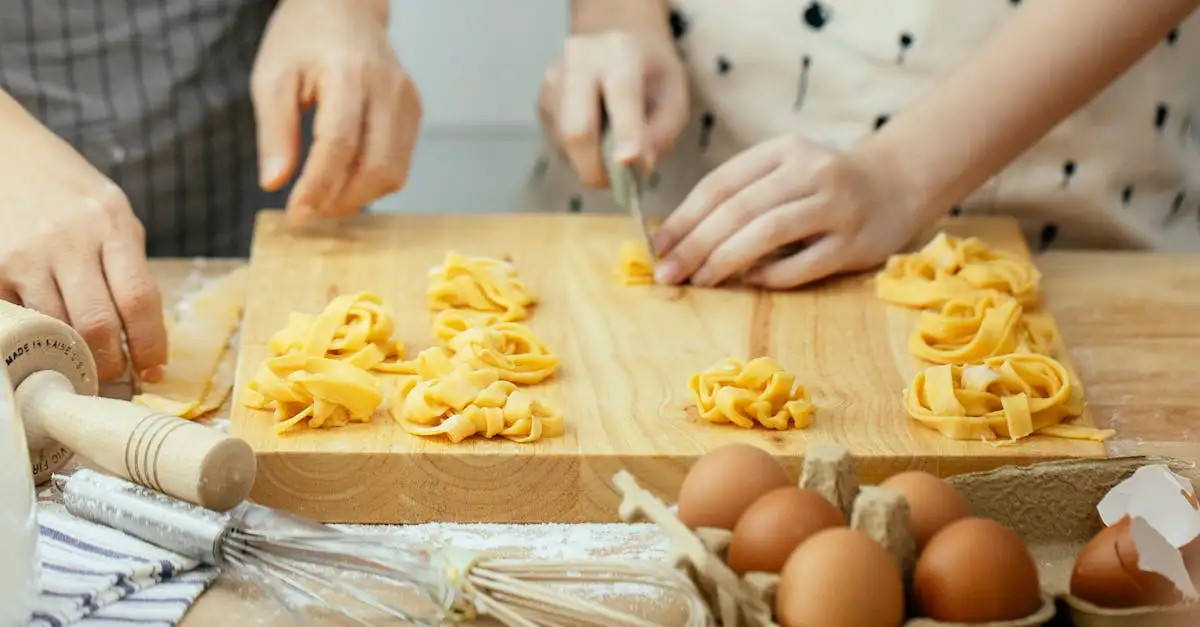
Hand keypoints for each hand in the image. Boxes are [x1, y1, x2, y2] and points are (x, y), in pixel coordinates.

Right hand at [0, 100, 165, 381]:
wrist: (2, 149)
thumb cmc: (66, 187)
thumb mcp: (111, 211)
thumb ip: (127, 262)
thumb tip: (144, 330)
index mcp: (111, 223)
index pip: (139, 299)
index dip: (150, 344)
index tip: (154, 369)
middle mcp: (68, 238)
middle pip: (97, 324)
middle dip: (111, 363)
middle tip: (117, 377)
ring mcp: (24, 253)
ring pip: (55, 327)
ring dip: (74, 357)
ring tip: (85, 365)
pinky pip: (20, 316)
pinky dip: (37, 335)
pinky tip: (46, 339)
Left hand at [252, 0, 420, 224]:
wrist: (344, 8)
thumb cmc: (303, 40)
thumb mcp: (272, 78)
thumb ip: (274, 132)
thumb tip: (273, 183)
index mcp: (348, 74)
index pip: (338, 144)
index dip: (318, 186)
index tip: (296, 213)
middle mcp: (387, 88)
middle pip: (376, 167)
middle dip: (342, 200)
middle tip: (309, 210)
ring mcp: (407, 101)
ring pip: (394, 173)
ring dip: (359, 197)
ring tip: (325, 197)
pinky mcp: (415, 111)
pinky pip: (400, 163)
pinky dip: (372, 181)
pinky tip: (346, 178)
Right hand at [539, 28, 688, 186]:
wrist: (617, 44)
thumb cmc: (652, 75)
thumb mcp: (675, 97)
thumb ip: (662, 132)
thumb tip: (636, 166)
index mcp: (620, 51)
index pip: (621, 94)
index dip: (626, 131)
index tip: (629, 161)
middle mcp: (578, 60)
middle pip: (577, 127)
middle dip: (597, 167)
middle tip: (619, 184)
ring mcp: (553, 82)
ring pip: (565, 142)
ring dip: (590, 163)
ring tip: (613, 153)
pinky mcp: (542, 102)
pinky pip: (559, 144)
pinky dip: (580, 156)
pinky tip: (598, 139)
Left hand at [652, 135, 923, 288]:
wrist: (897, 184)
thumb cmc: (822, 186)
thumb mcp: (782, 172)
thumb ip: (740, 196)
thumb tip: (677, 240)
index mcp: (783, 151)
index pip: (720, 184)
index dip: (683, 217)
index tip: (657, 247)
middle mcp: (810, 172)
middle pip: (738, 209)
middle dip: (695, 244)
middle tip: (668, 273)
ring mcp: (836, 207)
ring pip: (768, 232)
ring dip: (725, 259)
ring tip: (700, 280)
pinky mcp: (855, 243)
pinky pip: (803, 264)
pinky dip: (770, 275)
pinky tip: (750, 282)